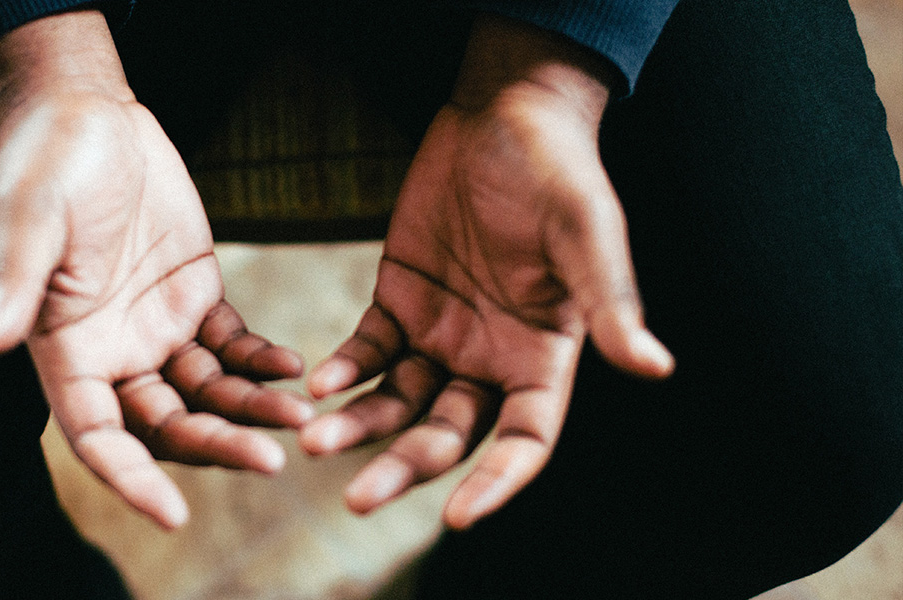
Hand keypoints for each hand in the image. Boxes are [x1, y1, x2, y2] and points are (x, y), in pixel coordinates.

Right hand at [0, 11, 311, 528]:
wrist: (90, 116)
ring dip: (252, 409)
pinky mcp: (195, 296)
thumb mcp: (27, 220)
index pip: (96, 436)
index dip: (130, 479)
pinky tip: (294, 367)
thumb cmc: (45, 164)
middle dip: (216, 447)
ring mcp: (157, 328)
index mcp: (65, 350)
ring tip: (303, 416)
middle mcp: (113, 353)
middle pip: (166, 426)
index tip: (173, 515)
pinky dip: (261, 361)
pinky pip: (233, 345)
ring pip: (208, 393)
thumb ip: (13, 287)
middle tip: (271, 462)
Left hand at [300, 17, 673, 529]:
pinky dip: (345, 369)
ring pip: (398, 401)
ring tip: (315, 440)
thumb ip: (608, 303)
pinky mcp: (399, 301)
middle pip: (447, 433)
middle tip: (356, 497)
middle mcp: (491, 358)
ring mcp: (442, 334)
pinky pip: (369, 350)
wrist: (505, 116)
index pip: (524, 439)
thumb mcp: (587, 233)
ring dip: (360, 424)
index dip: (496, 481)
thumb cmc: (559, 173)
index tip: (457, 516)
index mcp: (544, 355)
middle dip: (404, 467)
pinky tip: (319, 383)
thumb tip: (655, 366)